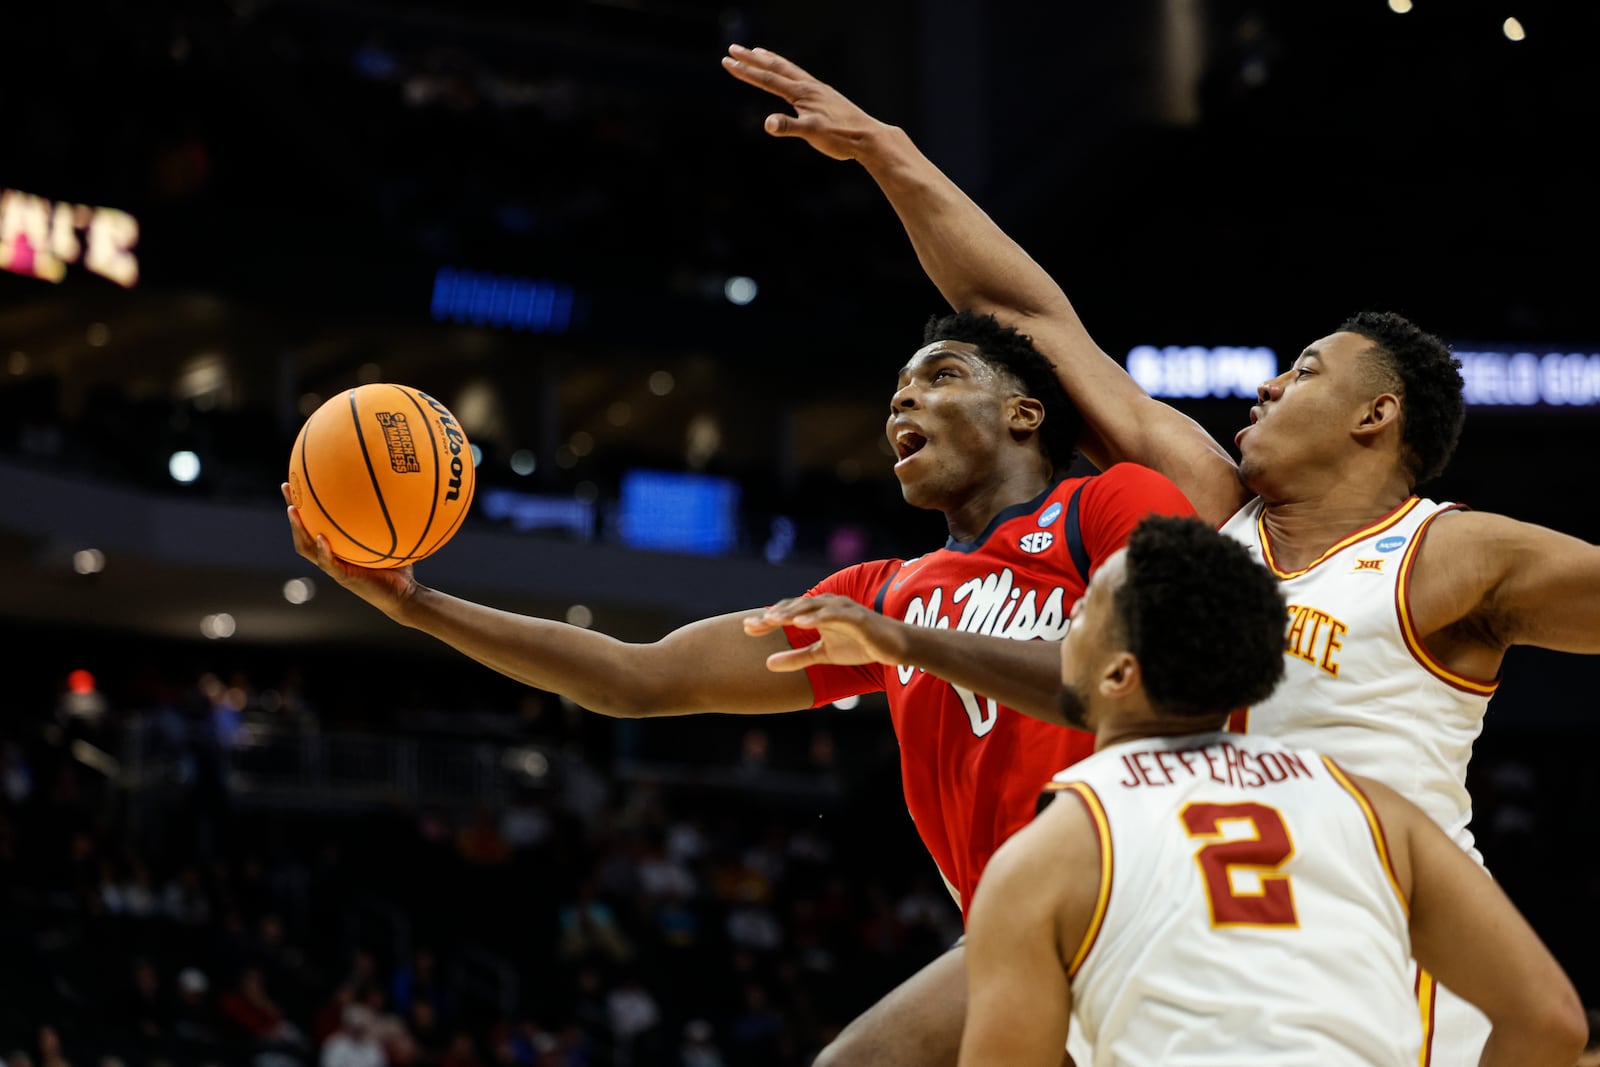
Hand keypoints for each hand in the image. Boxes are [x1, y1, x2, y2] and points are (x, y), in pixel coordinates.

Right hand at [281, 482, 417, 618]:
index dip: (305, 505)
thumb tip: (399, 487)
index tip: (297, 481)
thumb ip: (391, 518)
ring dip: (299, 529)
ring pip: (307, 548)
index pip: (316, 523)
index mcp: (338, 547)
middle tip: (286, 487)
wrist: (404, 595)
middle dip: (293, 510)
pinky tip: (321, 538)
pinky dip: (324, 551)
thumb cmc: (400, 566)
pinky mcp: (344, 578)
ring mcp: (335, 567)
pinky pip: (329, 563)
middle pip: (303, 532)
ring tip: (293, 510)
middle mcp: (332, 555)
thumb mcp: (395, 537)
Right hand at [721, 44, 889, 160]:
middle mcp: (809, 86)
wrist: (868, 137)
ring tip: (757, 51)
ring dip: (770, 60)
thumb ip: (788, 127)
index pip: (768, 79)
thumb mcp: (812, 133)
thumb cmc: (840, 137)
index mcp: (802, 93)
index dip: (746, 71)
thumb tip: (768, 124)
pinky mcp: (824, 96)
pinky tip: (789, 76)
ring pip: (788, 69)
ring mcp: (817, 89)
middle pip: (775, 67)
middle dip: (752, 59)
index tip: (727, 61)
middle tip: (733, 48)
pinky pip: (800, 77)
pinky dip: (787, 71)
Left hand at [743, 594, 909, 671]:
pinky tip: (801, 622)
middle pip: (795, 607)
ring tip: (772, 620)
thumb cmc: (859, 646)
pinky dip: (817, 617)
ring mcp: (842, 609)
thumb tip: (768, 664)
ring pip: (812, 607)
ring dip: (791, 612)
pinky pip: (834, 615)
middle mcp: (827, 606)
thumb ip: (797, 658)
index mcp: (818, 612)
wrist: (894, 647)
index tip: (747, 629)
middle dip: (773, 615)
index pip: (788, 613)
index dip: (768, 620)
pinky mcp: (856, 617)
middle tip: (753, 625)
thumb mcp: (823, 655)